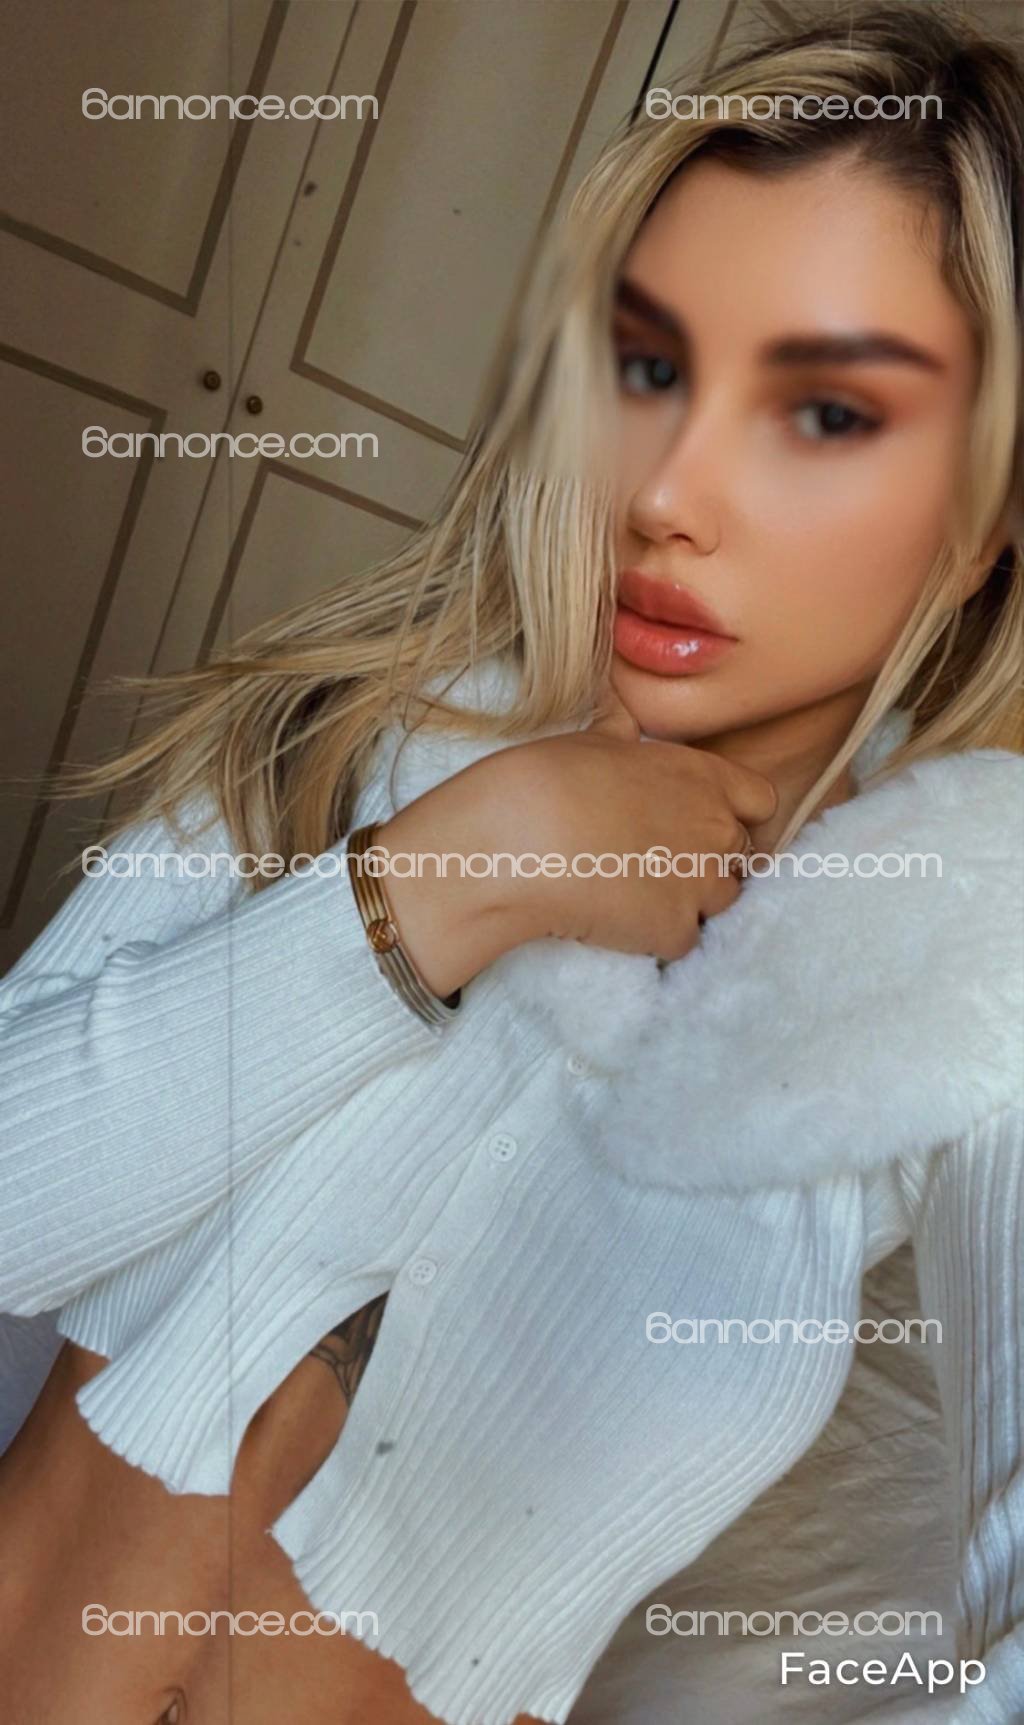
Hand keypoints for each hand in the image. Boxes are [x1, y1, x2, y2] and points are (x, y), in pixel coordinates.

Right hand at [372, 678, 776, 997]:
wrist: (520, 841)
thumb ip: (624, 732)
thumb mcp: (594, 738)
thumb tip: (619, 709)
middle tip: (654, 863)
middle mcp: (715, 829)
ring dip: (688, 902)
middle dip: (708, 861)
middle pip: (740, 855)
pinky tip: (616, 921)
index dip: (734, 814)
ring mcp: (700, 885)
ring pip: (719, 902)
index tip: (699, 823)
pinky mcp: (675, 931)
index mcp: (703, 776)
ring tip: (634, 894)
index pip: (761, 801)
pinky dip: (656, 938)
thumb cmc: (548, 779)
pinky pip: (682, 942)